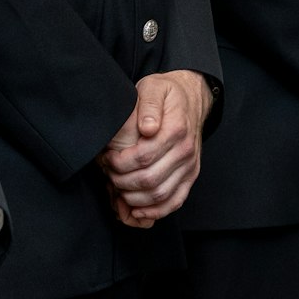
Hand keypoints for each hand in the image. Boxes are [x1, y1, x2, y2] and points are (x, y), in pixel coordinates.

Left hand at [98, 70, 210, 228]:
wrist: (192, 98)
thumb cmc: (167, 93)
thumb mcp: (153, 87)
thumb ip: (149, 105)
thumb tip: (148, 128)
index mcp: (176, 130)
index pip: (143, 157)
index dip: (119, 163)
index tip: (106, 158)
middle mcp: (186, 151)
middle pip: (149, 180)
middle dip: (122, 181)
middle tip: (108, 174)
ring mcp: (190, 166)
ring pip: (160, 195)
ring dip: (134, 198)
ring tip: (117, 188)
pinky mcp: (190, 176)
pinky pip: (175, 201)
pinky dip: (156, 211)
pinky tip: (138, 210)